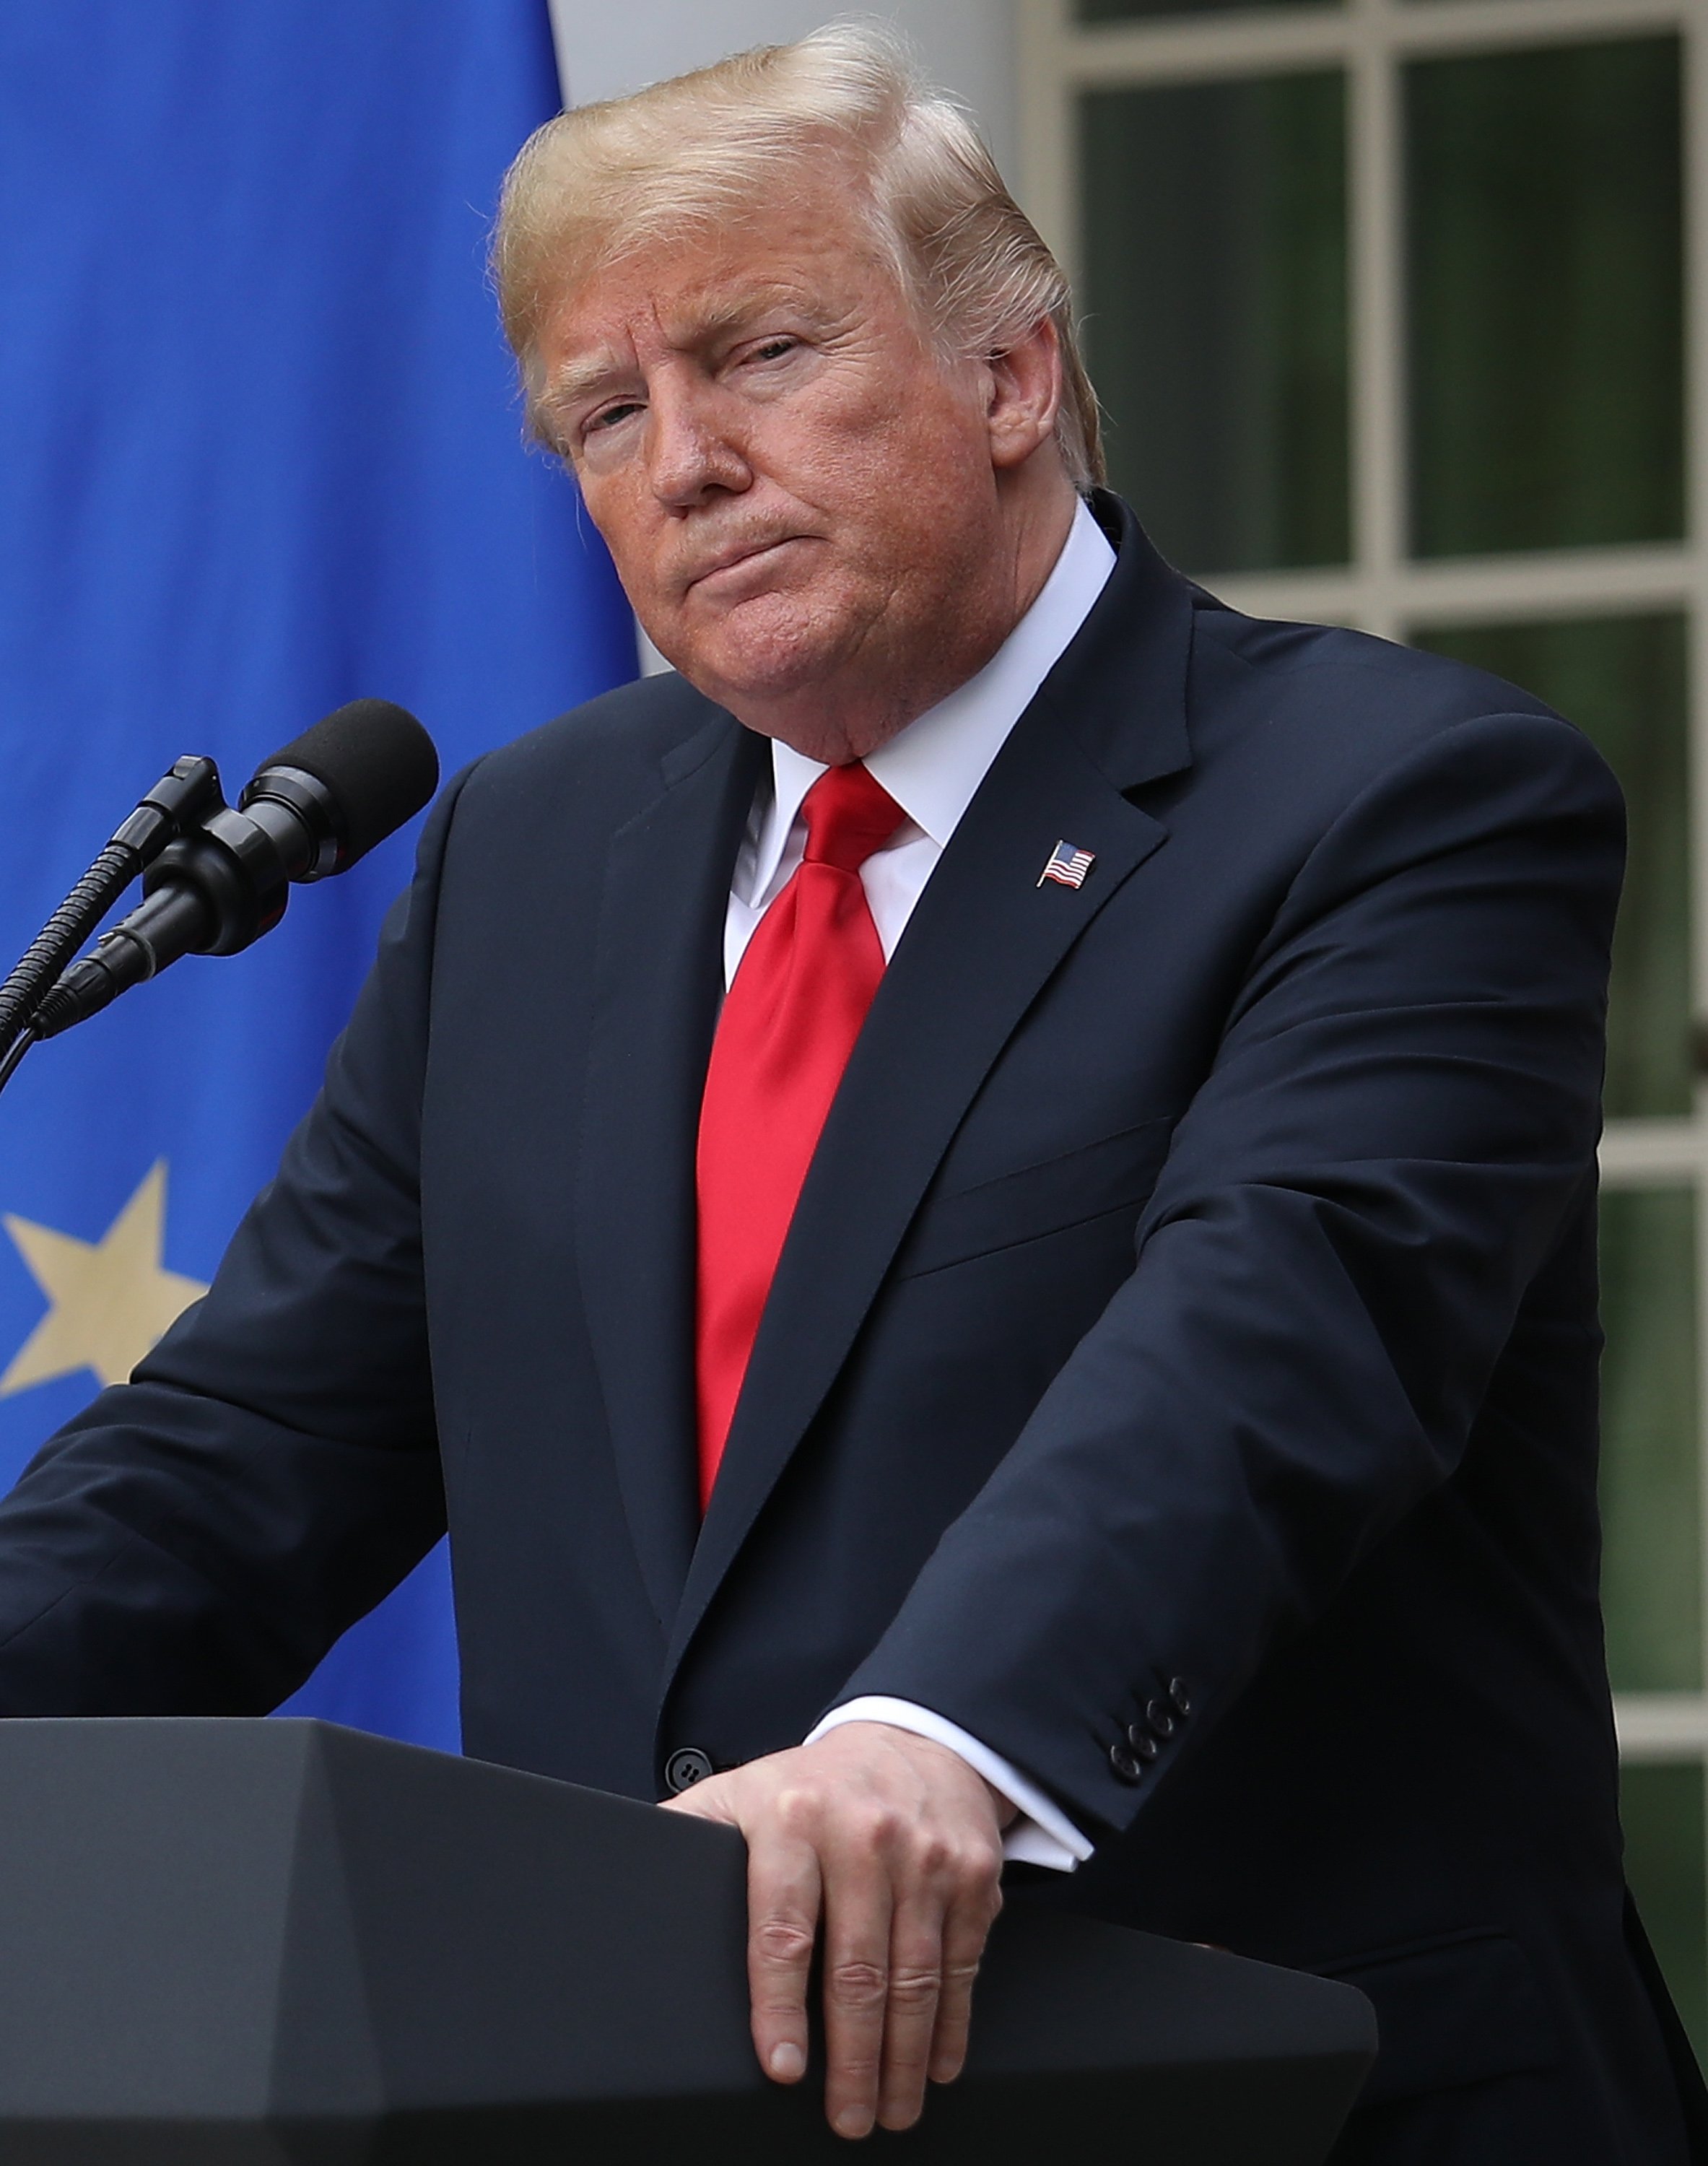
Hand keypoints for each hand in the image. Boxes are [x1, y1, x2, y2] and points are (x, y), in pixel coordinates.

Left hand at [660, 1720, 1012, 2137]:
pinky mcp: (973, 1872)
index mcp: (793, 1820)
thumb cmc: (813, 1786)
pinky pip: (963, 1962)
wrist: (914, 1736)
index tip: (782, 2067)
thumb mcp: (740, 1792)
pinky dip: (952, 2023)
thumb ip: (687, 1835)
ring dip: (903, 2057)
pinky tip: (937, 2063)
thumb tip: (618, 1885)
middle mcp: (864, 1835)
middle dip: (852, 2059)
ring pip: (915, 1976)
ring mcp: (925, 1854)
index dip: (779, 2006)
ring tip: (890, 2110)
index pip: (783, 1928)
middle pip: (857, 1969)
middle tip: (846, 2118)